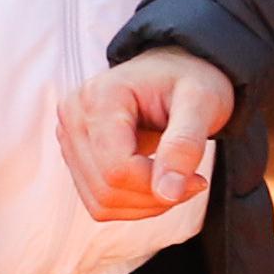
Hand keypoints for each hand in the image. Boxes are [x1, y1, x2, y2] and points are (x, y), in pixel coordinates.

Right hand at [57, 52, 235, 223]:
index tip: (198, 180)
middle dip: (156, 196)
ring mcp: (70, 138)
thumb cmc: (192, 79)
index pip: (117, 168)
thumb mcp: (203, 103)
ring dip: (146, 204)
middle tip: (193, 181)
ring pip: (100, 202)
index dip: (158, 185)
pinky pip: (99, 202)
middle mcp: (74, 117)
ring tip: (177, 179)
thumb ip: (185, 144)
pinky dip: (133, 204)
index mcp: (100, 97)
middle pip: (107, 189)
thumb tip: (168, 193)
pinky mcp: (76, 157)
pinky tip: (158, 181)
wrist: (177, 70)